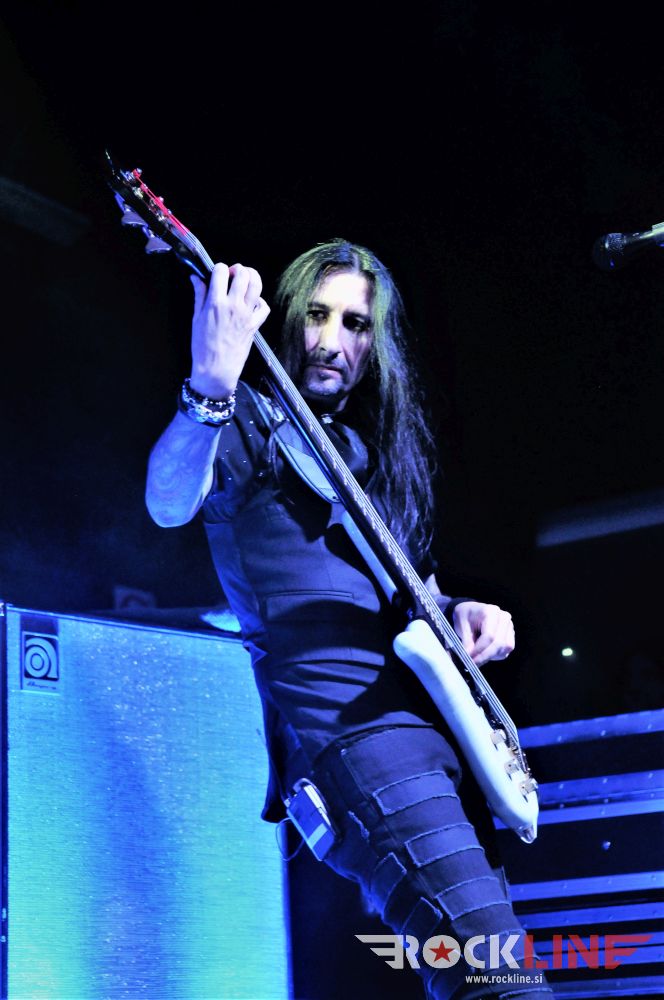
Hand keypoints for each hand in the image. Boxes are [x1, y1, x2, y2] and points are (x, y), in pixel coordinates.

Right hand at [189, 261, 269, 398]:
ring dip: (251, 278)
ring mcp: (247, 314)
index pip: (221, 271)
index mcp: (216, 303)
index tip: (217, 274)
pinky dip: (260, 301)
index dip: (218, 268)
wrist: (216, 370)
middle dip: (237, 269)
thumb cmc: (203, 347)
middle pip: (243, 274)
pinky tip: (251, 303)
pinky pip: (264, 307)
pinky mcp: (255, 325)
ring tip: (244, 282)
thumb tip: (196, 277)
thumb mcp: (196, 319)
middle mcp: (234, 306)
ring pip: (257, 285)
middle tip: (232, 275)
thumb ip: (199, 295)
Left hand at [452, 601, 514, 665]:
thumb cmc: (465, 617)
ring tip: (476, 657)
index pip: (489, 636)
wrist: (470, 612)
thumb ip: (467, 643)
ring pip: (504, 648)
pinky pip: (505, 651)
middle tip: (472, 664)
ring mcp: (509, 627)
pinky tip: (483, 653)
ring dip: (490, 656)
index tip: (469, 659)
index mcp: (491, 612)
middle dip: (484, 656)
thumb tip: (468, 658)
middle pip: (499, 643)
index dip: (479, 650)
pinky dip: (494, 656)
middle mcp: (504, 618)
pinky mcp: (510, 635)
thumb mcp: (461, 626)